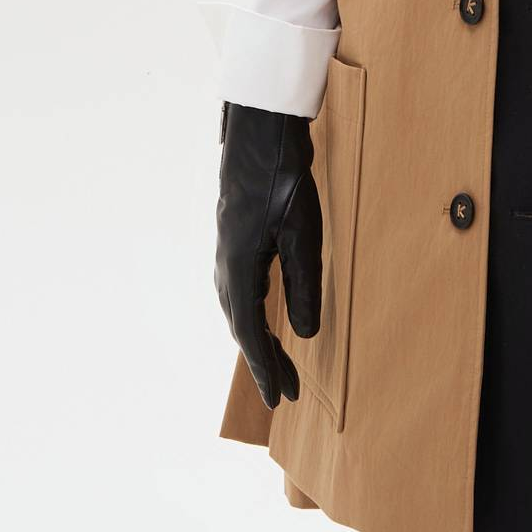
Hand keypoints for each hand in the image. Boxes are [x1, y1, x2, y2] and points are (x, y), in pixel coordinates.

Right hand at [214, 101, 322, 408]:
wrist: (259, 132)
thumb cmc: (282, 178)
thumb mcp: (303, 233)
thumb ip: (305, 284)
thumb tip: (307, 333)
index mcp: (238, 269)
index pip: (250, 333)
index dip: (266, 368)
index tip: (281, 398)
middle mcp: (225, 265)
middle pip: (242, 327)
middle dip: (264, 361)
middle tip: (288, 391)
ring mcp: (226, 251)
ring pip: (238, 310)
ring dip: (257, 340)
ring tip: (279, 364)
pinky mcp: (234, 239)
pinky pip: (239, 291)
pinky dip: (252, 315)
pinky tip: (265, 317)